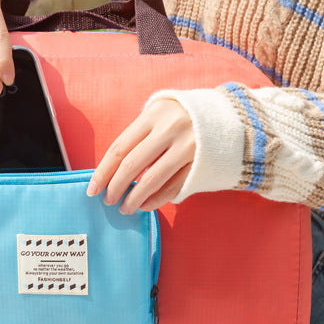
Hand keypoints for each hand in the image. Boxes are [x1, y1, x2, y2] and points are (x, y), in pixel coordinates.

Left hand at [87, 99, 194, 213]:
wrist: (231, 118)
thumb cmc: (183, 118)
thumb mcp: (160, 116)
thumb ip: (138, 137)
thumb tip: (110, 172)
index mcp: (153, 115)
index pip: (119, 148)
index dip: (103, 172)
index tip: (92, 189)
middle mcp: (170, 129)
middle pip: (132, 165)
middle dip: (116, 187)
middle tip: (108, 200)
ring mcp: (188, 147)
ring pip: (152, 180)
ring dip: (134, 198)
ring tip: (125, 208)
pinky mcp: (201, 164)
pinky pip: (173, 187)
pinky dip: (156, 199)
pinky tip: (145, 206)